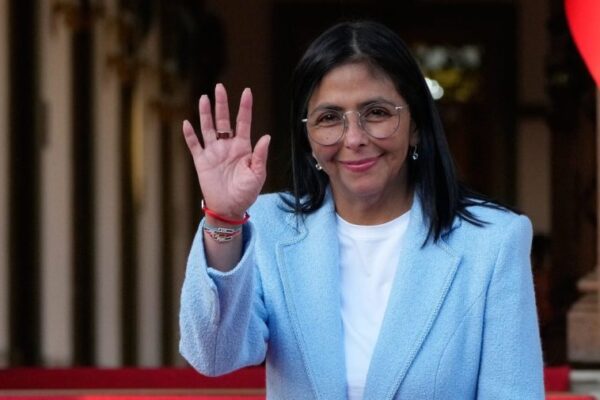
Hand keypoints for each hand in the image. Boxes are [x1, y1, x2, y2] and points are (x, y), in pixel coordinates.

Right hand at [182, 84, 270, 218]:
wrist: (230, 209)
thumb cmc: (246, 193)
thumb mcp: (257, 174)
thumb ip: (260, 155)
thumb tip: (266, 136)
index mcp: (243, 147)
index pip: (244, 122)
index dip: (245, 107)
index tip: (247, 91)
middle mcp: (227, 146)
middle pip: (223, 120)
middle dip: (222, 104)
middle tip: (219, 87)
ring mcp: (213, 152)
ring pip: (208, 128)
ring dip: (205, 114)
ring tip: (204, 98)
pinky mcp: (202, 162)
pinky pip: (194, 145)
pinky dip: (190, 135)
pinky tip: (187, 123)